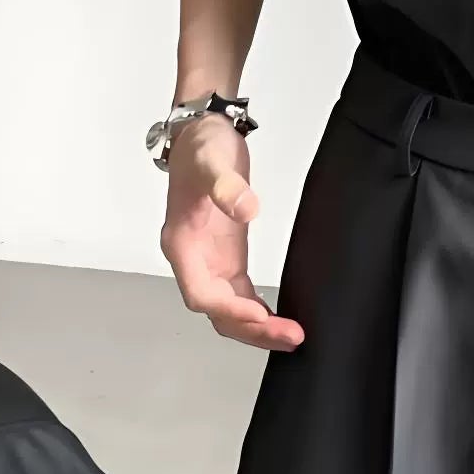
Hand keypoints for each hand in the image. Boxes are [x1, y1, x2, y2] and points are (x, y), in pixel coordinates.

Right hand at [158, 114, 304, 350]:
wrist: (201, 136)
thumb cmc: (202, 150)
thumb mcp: (212, 162)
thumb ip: (226, 186)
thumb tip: (247, 209)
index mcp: (182, 243)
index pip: (201, 293)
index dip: (229, 309)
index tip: (261, 315)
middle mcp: (192, 260)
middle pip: (216, 311)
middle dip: (250, 329)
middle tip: (290, 337)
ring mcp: (209, 261)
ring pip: (228, 309)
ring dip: (256, 327)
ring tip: (291, 337)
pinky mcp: (226, 257)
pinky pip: (239, 295)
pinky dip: (256, 311)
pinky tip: (276, 321)